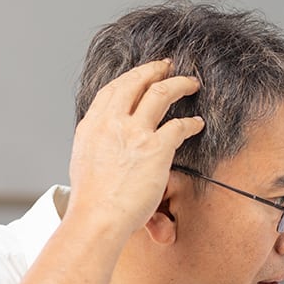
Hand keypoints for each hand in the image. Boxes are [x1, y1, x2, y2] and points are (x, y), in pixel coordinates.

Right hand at [65, 59, 205, 236]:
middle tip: (167, 66)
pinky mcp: (155, 147)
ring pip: (160, 93)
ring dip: (178, 84)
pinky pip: (179, 125)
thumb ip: (101, 147)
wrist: (97, 217)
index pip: (112, 90)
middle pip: (135, 82)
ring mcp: (134, 132)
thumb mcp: (86, 163)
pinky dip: (191, 122)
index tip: (142, 74)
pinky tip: (197, 124)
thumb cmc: (93, 200)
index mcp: (91, 125)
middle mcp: (111, 122)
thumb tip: (112, 149)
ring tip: (190, 83)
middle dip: (154, 70)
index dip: (130, 78)